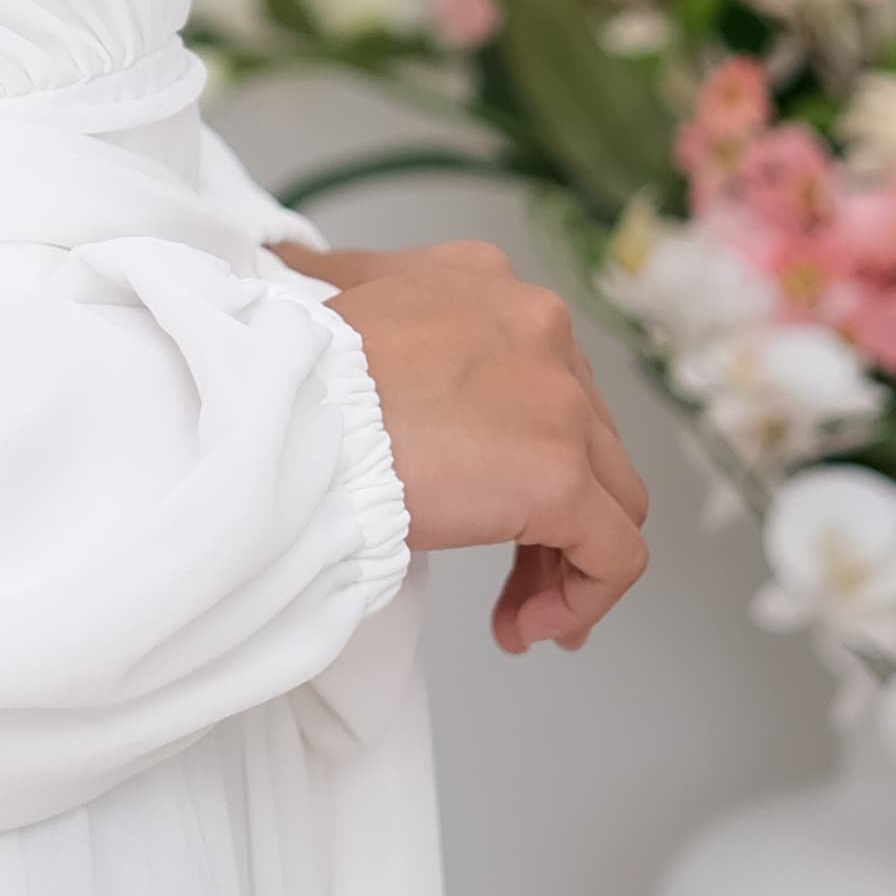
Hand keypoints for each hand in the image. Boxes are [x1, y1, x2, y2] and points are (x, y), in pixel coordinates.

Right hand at [276, 237, 651, 655]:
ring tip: (517, 609)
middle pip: (582, 433)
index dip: (517, 439)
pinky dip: (585, 599)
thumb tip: (300, 267)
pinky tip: (528, 628)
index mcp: (482, 280)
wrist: (280, 413)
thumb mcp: (326, 299)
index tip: (481, 491)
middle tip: (505, 564)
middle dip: (549, 507)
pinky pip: (615, 556)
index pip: (538, 368)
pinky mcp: (561, 477)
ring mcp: (559, 403)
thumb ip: (346, 287)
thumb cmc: (287, 372)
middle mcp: (537, 327)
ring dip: (565, 559)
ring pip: (611, 496)